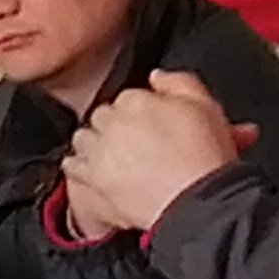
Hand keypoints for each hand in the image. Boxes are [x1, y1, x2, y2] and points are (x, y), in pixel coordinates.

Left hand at [62, 71, 249, 241]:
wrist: (195, 201)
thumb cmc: (204, 158)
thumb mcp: (206, 106)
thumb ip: (178, 82)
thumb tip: (157, 77)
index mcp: (137, 100)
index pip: (128, 97)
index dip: (140, 112)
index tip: (149, 125)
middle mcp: (113, 121)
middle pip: (103, 115)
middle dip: (114, 126)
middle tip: (132, 142)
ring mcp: (100, 150)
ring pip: (84, 137)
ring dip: (94, 143)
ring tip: (110, 156)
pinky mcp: (92, 177)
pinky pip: (72, 165)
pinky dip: (78, 166)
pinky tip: (89, 171)